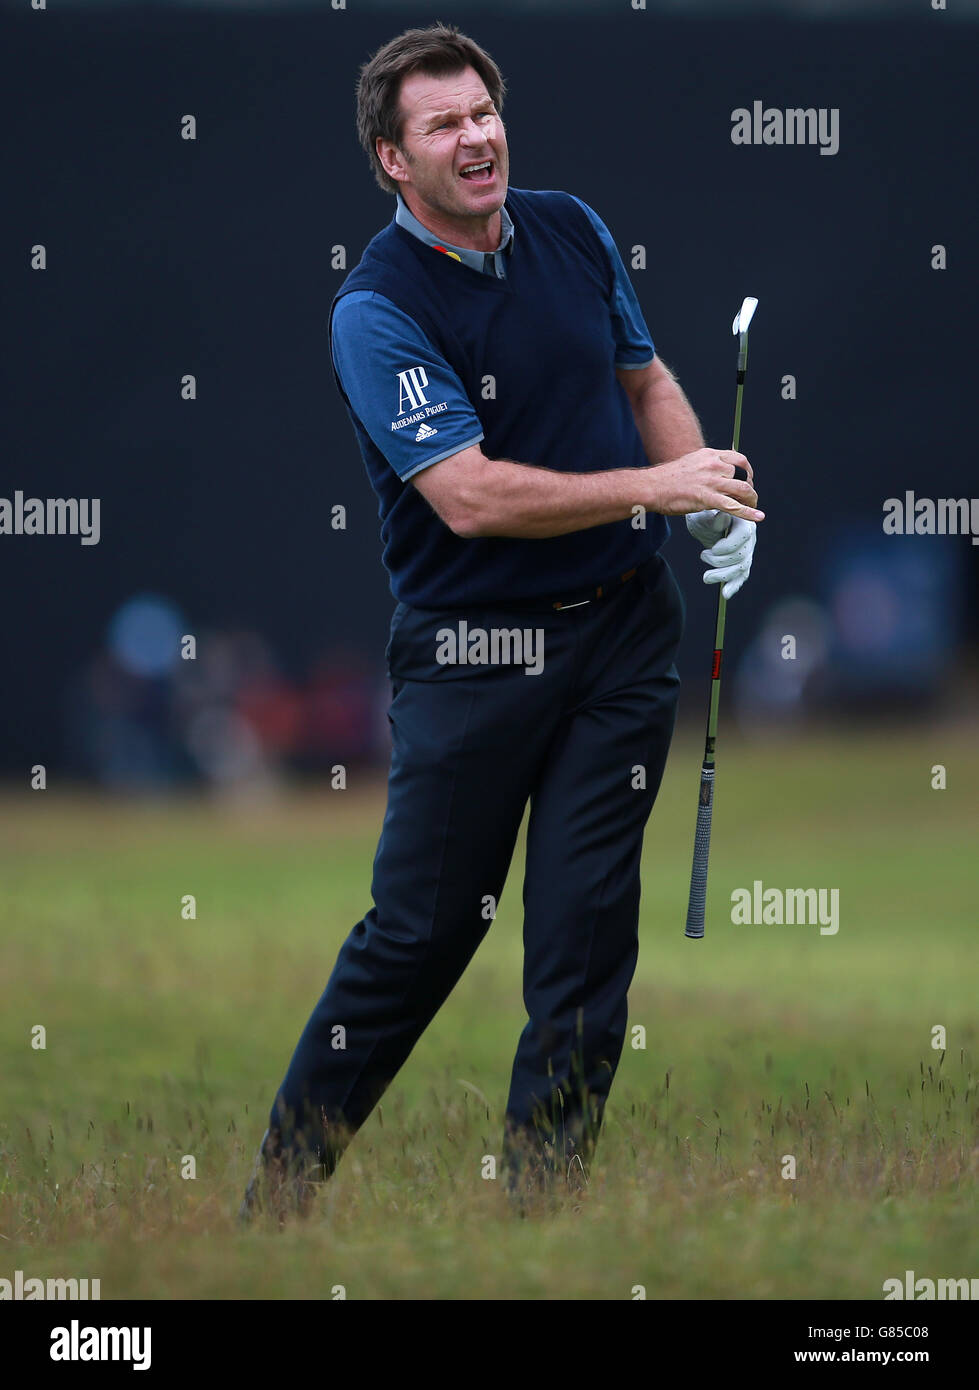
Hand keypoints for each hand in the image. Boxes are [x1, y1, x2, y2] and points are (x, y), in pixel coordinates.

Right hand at [648, 449, 763, 521]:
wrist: (651, 486)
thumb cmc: (666, 478)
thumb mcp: (690, 463)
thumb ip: (705, 466)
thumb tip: (714, 475)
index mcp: (709, 455)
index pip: (738, 459)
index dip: (747, 470)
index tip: (748, 478)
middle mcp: (713, 465)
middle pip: (743, 475)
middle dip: (749, 487)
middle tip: (748, 497)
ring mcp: (711, 482)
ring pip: (743, 489)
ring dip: (752, 499)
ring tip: (753, 507)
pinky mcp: (707, 498)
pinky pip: (734, 506)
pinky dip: (749, 512)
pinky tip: (758, 517)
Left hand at [686, 511, 756, 599]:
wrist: (705, 522)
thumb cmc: (705, 515)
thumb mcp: (706, 514)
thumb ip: (714, 518)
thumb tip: (722, 517)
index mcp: (744, 521)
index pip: (743, 536)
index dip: (727, 546)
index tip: (712, 548)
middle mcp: (750, 537)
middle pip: (742, 556)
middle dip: (720, 561)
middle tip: (703, 556)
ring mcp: (747, 551)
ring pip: (741, 568)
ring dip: (722, 576)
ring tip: (706, 577)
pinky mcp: (741, 562)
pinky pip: (741, 576)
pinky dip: (734, 586)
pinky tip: (725, 594)